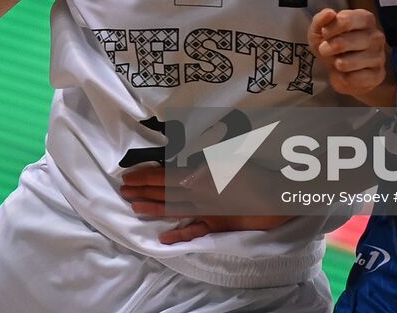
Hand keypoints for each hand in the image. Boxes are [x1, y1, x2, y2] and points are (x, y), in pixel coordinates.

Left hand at [118, 164, 291, 244]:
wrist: (273, 197)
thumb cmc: (252, 172)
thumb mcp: (226, 157)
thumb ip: (202, 161)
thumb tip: (184, 163)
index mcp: (198, 177)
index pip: (164, 176)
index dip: (144, 177)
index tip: (128, 176)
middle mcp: (196, 196)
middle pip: (163, 193)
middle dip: (142, 191)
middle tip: (123, 191)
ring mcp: (204, 212)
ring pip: (172, 210)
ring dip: (152, 208)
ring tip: (134, 207)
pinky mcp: (215, 224)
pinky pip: (193, 231)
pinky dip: (178, 236)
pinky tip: (163, 240)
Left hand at [309, 8, 387, 96]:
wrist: (339, 71)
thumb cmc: (332, 45)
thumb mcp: (320, 30)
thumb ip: (321, 19)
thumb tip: (329, 13)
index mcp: (365, 19)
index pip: (345, 20)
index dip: (330, 29)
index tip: (325, 34)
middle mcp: (376, 36)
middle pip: (346, 41)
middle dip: (330, 48)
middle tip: (326, 50)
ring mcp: (379, 56)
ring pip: (350, 62)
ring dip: (338, 63)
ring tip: (338, 62)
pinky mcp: (378, 75)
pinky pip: (355, 78)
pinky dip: (345, 77)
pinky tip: (348, 73)